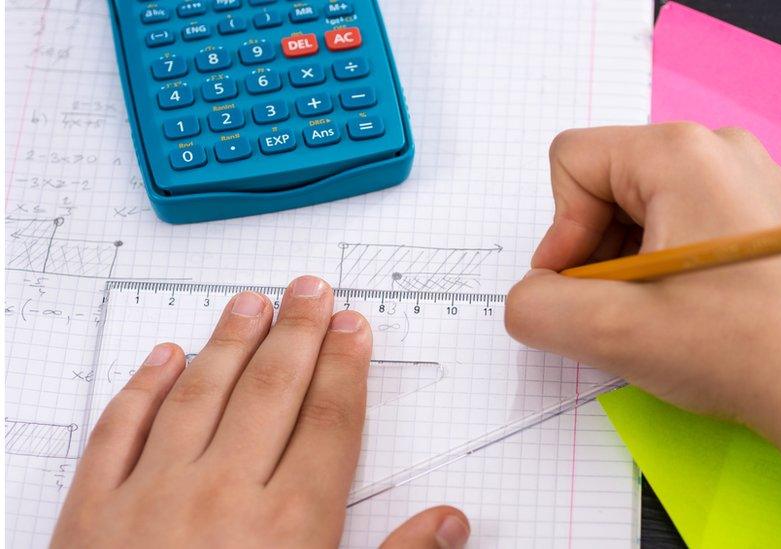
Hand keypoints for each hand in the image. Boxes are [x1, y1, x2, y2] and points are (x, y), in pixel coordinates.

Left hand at [53, 276, 469, 548]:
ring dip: (229, 341)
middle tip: (311, 289)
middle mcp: (224, 494)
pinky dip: (143, 388)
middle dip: (298, 333)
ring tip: (251, 303)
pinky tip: (164, 357)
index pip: (331, 420)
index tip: (354, 326)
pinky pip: (118, 431)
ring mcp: (152, 497)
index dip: (347, 366)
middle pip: (272, 390)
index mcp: (290, 524)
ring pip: (199, 393)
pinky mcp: (92, 512)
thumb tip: (452, 522)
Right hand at [505, 123, 780, 426]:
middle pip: (609, 182)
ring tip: (660, 315)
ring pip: (644, 205)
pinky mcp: (765, 210)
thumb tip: (530, 295)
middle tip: (623, 310)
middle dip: (596, 250)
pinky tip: (693, 310)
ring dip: (630, 262)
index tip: (584, 291)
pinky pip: (685, 219)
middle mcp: (719, 148)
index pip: (572, 162)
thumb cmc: (740, 350)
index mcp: (681, 153)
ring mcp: (749, 176)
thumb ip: (537, 307)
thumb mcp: (612, 332)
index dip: (560, 232)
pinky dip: (667, 263)